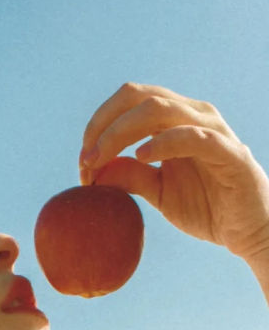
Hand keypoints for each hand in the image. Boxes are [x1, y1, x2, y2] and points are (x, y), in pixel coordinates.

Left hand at [79, 82, 268, 261]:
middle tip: (85, 161)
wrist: (247, 232)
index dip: (98, 126)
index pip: (128, 101)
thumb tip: (95, 169)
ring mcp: (213, 131)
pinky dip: (163, 142)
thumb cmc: (206, 207)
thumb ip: (129, 176)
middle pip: (138, 97)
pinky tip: (141, 156)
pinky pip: (194, 136)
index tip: (82, 163)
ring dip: (121, 133)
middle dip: (103, 126)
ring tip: (100, 161)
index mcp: (174, 120)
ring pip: (161, 108)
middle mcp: (193, 116)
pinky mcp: (230, 153)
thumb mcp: (157, 192)